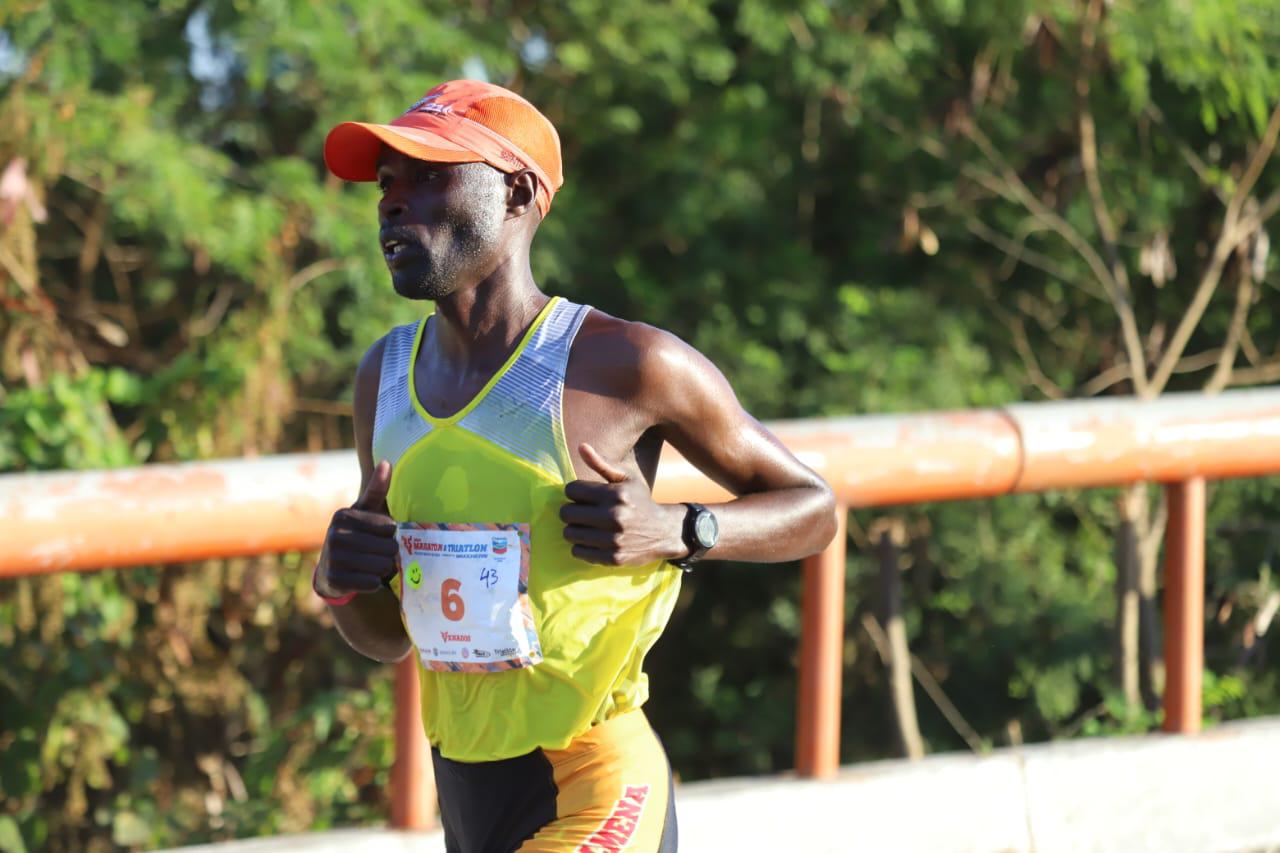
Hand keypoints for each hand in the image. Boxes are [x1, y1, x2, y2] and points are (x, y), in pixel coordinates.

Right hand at [316, 460, 397, 597]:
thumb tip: (387, 462)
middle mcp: (335, 534)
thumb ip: (377, 489)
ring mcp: (333, 558)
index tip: (380, 536)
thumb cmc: (357, 534)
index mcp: (344, 515)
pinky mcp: (335, 579)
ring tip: (373, 565)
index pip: (389, 527)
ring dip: (384, 569)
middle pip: (388, 548)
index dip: (391, 534)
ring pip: (382, 566)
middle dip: (389, 553)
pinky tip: (365, 577)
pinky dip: (374, 582)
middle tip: (378, 554)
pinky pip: (371, 583)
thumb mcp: (365, 511)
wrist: (332, 568)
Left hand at [560, 443, 684, 565]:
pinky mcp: (613, 557)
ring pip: (569, 533)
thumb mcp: (626, 479)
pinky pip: (578, 552)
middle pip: (566, 513)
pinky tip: (593, 540)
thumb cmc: (640, 501)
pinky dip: (581, 547)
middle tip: (582, 512)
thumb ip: (602, 463)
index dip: (574, 492)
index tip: (583, 496)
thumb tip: (581, 447)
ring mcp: (613, 539)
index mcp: (615, 493)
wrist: (664, 532)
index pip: (571, 490)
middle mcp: (614, 516)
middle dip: (571, 511)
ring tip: (587, 527)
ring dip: (575, 530)